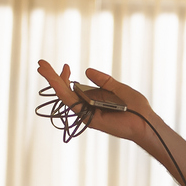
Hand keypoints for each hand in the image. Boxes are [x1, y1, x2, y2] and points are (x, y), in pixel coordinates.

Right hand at [36, 60, 152, 141]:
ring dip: (53, 81)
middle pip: (65, 92)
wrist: (145, 121)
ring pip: (65, 97)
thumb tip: (86, 71)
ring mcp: (88, 113)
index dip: (66, 77)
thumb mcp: (119, 88)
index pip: (74, 88)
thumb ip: (104, 80)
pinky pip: (74, 105)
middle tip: (40, 63)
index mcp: (94, 99)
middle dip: (52, 77)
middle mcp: (89, 107)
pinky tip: (55, 82)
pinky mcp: (90, 119)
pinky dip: (63, 92)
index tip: (66, 66)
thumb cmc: (137, 107)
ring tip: (42, 67)